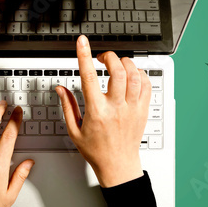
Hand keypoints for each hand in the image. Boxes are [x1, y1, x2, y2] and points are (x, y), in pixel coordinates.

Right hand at [55, 35, 149, 187]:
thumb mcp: (74, 130)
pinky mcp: (143, 110)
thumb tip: (61, 89)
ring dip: (125, 63)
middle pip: (117, 71)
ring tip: (117, 64)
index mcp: (97, 111)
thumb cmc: (96, 150)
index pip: (88, 77)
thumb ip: (67, 106)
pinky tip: (131, 75)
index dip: (84, 56)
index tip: (82, 42)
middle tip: (102, 57)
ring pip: (134, 75)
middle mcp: (116, 107)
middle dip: (109, 57)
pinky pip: (146, 85)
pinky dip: (139, 74)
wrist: (118, 165)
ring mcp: (132, 108)